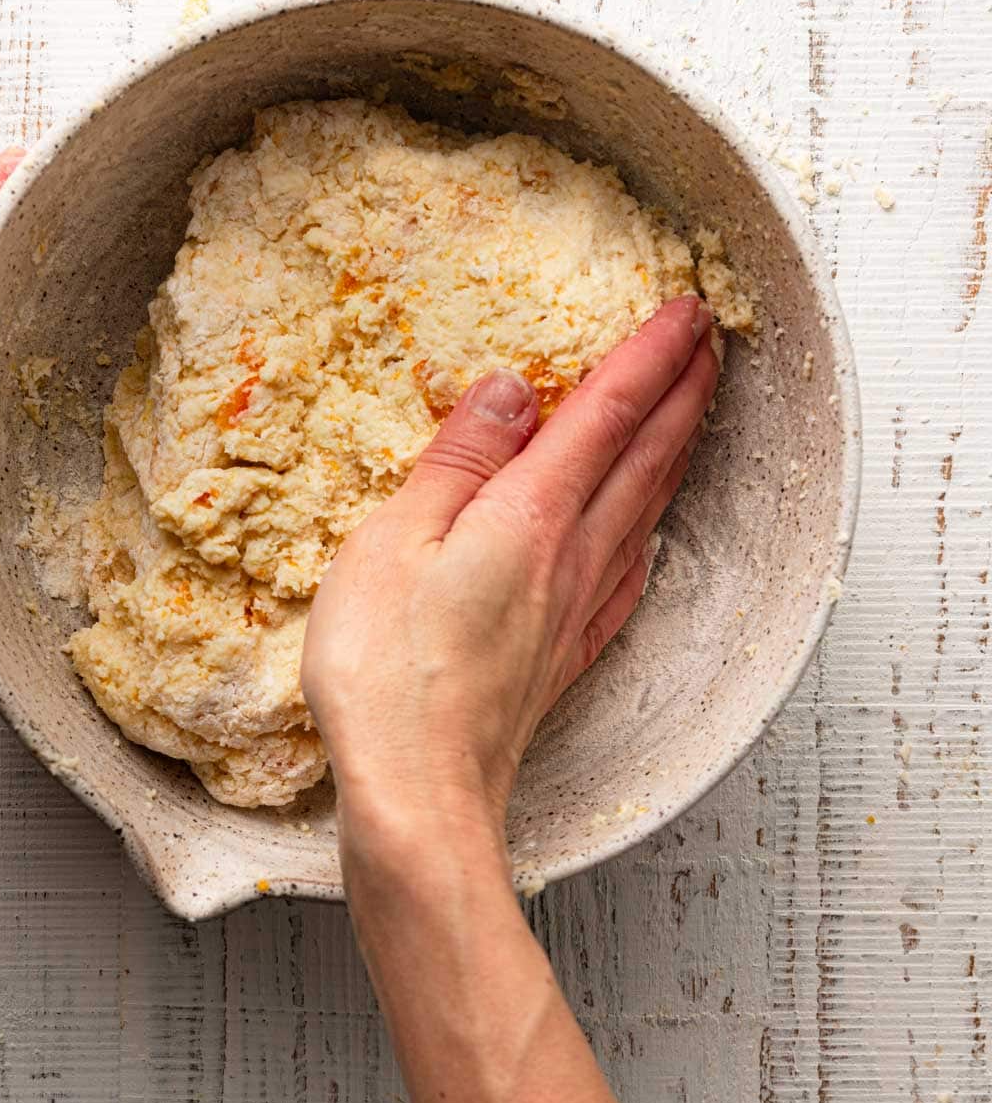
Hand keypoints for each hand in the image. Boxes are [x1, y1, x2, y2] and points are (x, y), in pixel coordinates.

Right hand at [301, 294, 719, 879]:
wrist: (419, 793)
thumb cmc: (389, 671)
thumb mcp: (396, 539)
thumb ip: (459, 460)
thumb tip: (513, 389)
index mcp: (530, 516)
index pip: (606, 414)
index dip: (649, 356)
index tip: (687, 310)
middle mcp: (570, 557)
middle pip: (646, 457)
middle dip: (684, 392)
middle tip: (713, 343)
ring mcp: (574, 610)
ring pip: (647, 511)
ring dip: (677, 452)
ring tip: (695, 416)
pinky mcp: (563, 657)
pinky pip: (627, 575)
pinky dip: (649, 534)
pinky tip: (648, 538)